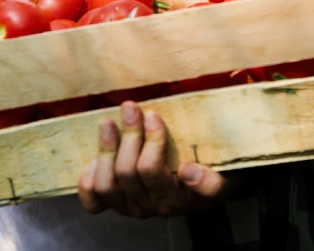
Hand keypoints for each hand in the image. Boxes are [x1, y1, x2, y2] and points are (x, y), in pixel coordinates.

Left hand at [77, 101, 237, 217]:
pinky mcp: (117, 204)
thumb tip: (187, 173)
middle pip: (129, 173)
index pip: (156, 173)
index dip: (152, 143)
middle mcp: (154, 206)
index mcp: (180, 198)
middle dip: (128, 135)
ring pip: (108, 185)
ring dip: (106, 149)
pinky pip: (94, 202)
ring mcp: (133, 207)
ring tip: (108, 121)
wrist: (211, 185)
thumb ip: (211, 180)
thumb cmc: (216, 171)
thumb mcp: (225, 173)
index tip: (153, 116)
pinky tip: (94, 159)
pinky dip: (88, 181)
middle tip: (130, 107)